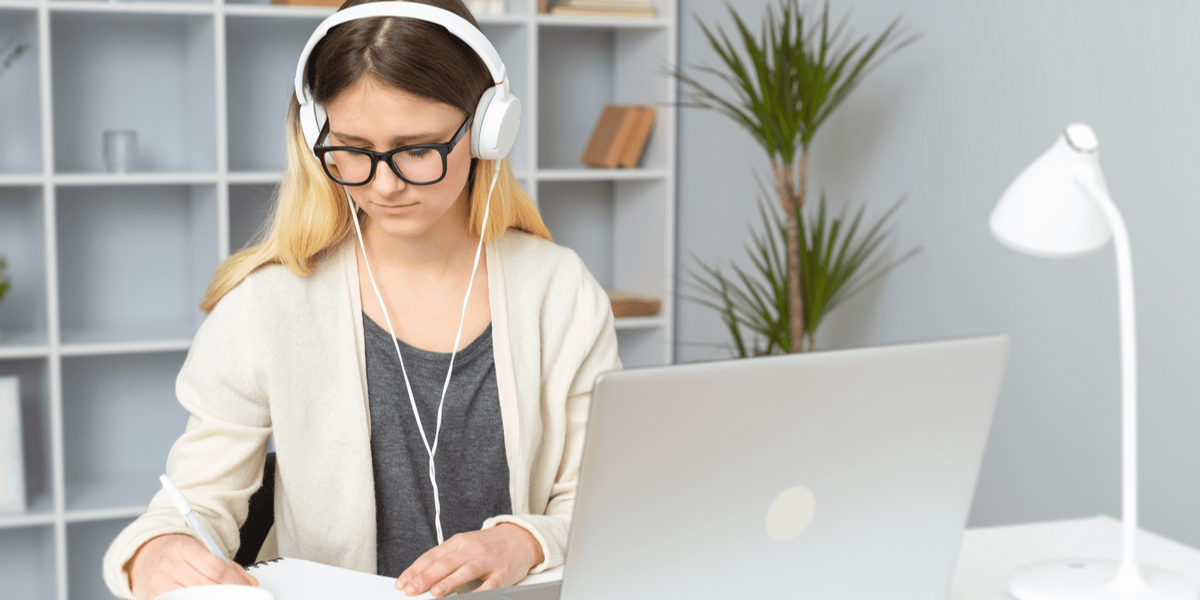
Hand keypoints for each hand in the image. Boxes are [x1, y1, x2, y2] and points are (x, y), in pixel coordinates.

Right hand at [126, 533, 257, 599]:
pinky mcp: (154, 598)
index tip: (246, 588)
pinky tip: (204, 597)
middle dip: (227, 593)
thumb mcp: (204, 550)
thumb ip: (229, 566)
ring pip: (194, 597)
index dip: (235, 581)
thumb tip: (249, 583)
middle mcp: (169, 566)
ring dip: (213, 598)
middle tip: (238, 595)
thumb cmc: (179, 553)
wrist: (147, 556)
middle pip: (207, 586)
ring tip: (221, 595)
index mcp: (184, 548)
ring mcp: (160, 585)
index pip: (216, 568)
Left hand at [396, 523, 544, 597]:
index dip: (415, 570)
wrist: (520, 539)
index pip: (432, 556)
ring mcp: (488, 560)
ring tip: (435, 593)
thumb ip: (445, 559)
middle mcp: (471, 549)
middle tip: (410, 590)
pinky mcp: (502, 573)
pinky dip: (479, 592)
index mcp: (458, 542)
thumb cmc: (487, 546)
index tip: (401, 584)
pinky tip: (469, 598)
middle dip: (425, 578)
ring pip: (466, 571)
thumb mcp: (464, 546)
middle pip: (445, 563)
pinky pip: (489, 584)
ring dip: (449, 582)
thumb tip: (420, 578)